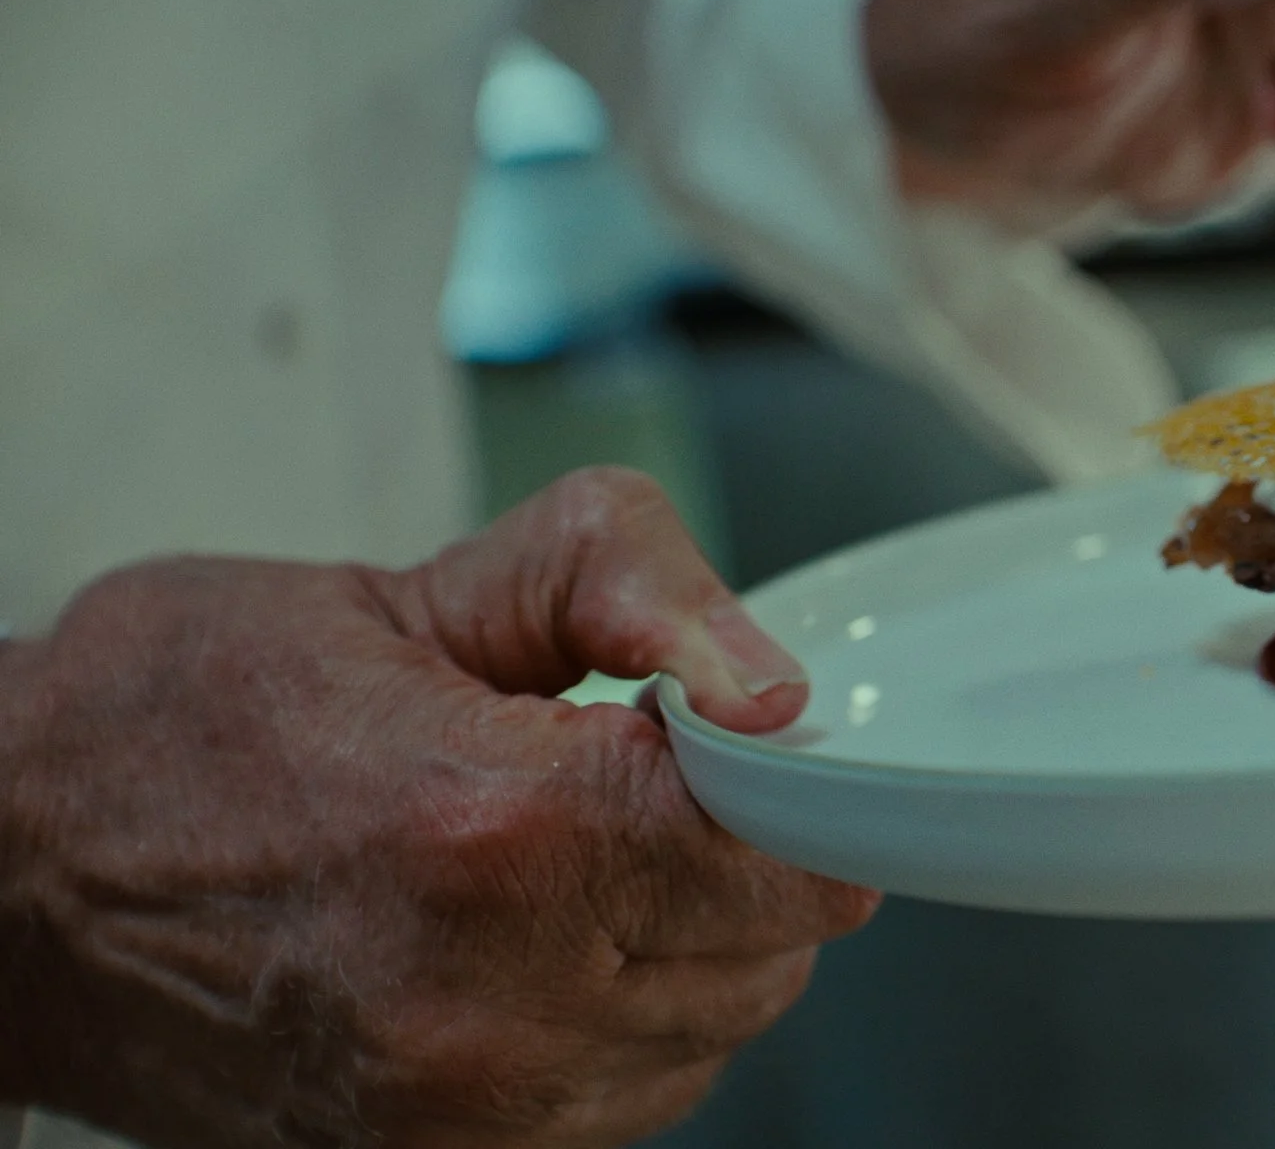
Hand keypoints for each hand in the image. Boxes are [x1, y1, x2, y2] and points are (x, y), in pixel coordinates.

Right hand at [0, 469, 875, 1148]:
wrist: (4, 874)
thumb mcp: (412, 586)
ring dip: (694, 945)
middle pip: (770, 948)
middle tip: (652, 784)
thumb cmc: (182, 715)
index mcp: (495, 832)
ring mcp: (464, 1107)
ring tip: (582, 860)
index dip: (787, 779)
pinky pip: (629, 1101)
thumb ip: (625, 587)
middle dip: (744, 853)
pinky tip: (548, 946)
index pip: (777, 845)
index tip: (744, 739)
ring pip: (715, 1034)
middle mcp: (493, 1001)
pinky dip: (627, 1025)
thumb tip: (775, 680)